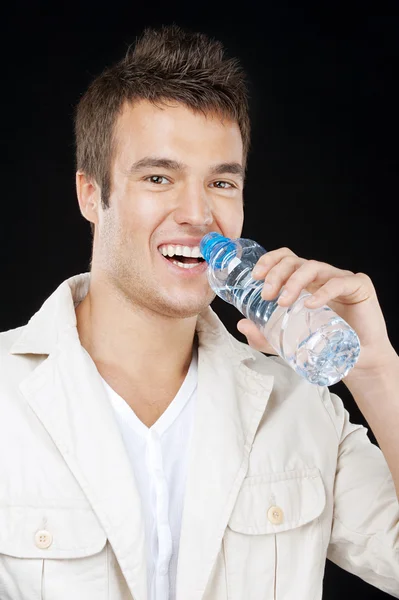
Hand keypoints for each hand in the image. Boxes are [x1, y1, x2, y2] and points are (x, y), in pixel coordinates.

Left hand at [236, 247, 396, 376]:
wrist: (359, 360)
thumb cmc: (325, 344)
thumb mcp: (286, 342)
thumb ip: (264, 336)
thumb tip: (242, 325)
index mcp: (304, 282)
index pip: (285, 259)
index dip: (269, 261)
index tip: (255, 276)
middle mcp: (320, 276)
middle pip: (294, 261)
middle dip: (276, 273)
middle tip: (266, 294)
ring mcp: (339, 279)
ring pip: (313, 267)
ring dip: (294, 281)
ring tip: (283, 301)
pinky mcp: (359, 287)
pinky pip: (339, 283)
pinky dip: (323, 292)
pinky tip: (311, 304)